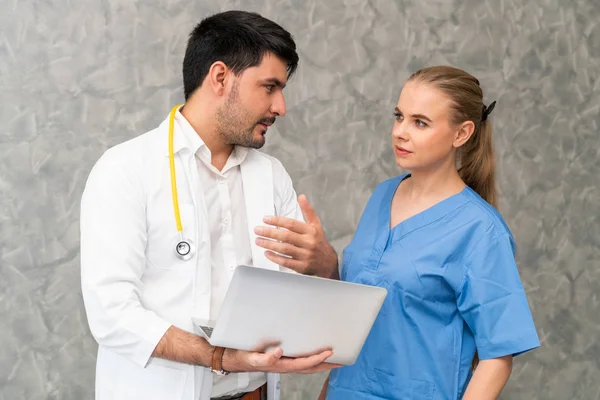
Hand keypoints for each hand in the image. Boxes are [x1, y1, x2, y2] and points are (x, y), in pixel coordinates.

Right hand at [222, 346, 341, 373]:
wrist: (235, 358)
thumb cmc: (245, 357)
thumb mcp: (253, 357)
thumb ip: (266, 357)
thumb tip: (279, 352)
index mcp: (281, 366)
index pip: (304, 363)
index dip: (317, 358)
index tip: (330, 352)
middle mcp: (285, 366)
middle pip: (310, 368)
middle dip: (326, 364)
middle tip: (341, 360)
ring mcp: (284, 364)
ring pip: (307, 366)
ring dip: (320, 363)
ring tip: (333, 358)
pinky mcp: (282, 359)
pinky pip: (300, 361)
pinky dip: (310, 358)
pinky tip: (314, 354)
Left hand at [254, 195, 338, 277]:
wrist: (329, 263)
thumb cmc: (320, 242)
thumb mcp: (316, 225)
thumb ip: (308, 211)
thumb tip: (301, 197)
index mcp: (311, 231)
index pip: (291, 224)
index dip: (277, 221)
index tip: (265, 219)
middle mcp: (308, 242)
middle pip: (286, 236)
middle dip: (270, 232)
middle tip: (257, 230)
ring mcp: (305, 255)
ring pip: (284, 249)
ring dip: (269, 244)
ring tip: (258, 240)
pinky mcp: (302, 267)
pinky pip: (286, 261)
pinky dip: (275, 258)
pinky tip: (267, 253)